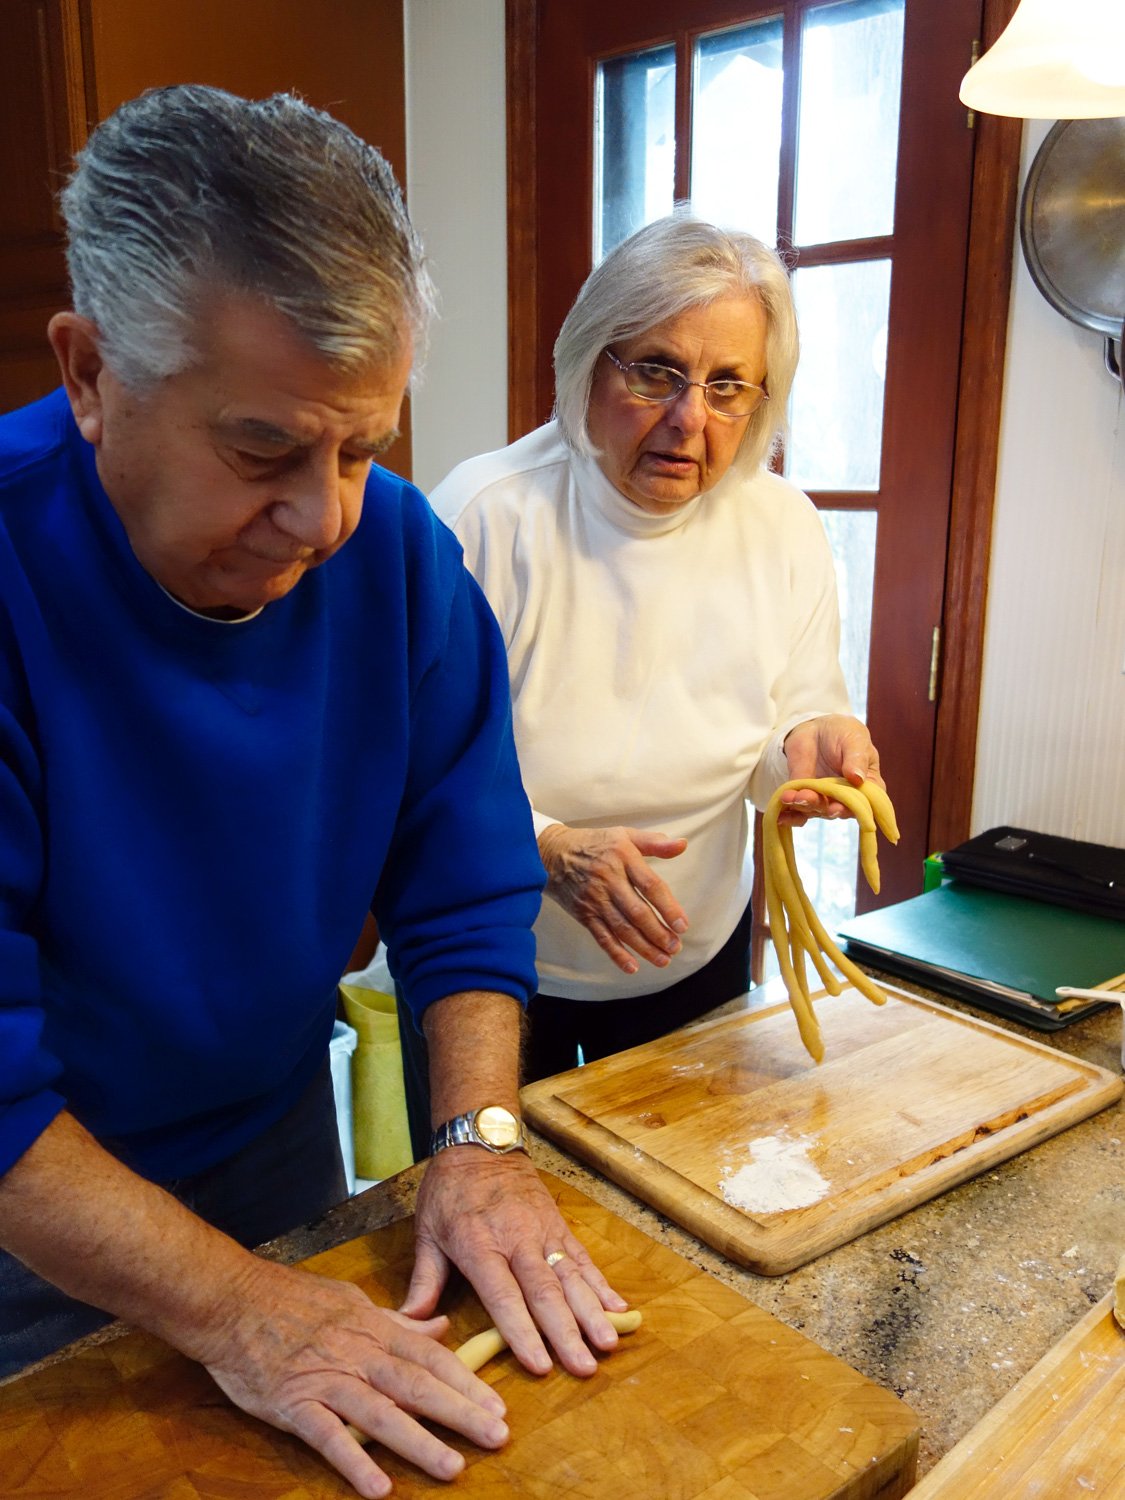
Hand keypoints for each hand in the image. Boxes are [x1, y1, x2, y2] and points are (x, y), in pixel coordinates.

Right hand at [200, 1255, 509, 1498]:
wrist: (232, 1300)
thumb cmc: (291, 1299)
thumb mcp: (352, 1300)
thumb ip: (397, 1321)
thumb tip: (440, 1326)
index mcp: (373, 1328)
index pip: (430, 1356)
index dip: (465, 1381)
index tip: (497, 1405)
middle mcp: (357, 1354)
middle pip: (416, 1385)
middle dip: (459, 1412)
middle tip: (496, 1435)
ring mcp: (326, 1380)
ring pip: (381, 1413)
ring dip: (419, 1442)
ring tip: (452, 1468)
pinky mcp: (293, 1404)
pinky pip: (328, 1436)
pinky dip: (354, 1461)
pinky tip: (379, 1488)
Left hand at [401, 1148, 629, 1381]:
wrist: (481, 1141)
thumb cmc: (448, 1190)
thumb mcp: (426, 1231)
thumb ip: (423, 1281)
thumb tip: (407, 1325)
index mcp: (479, 1245)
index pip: (504, 1296)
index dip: (522, 1332)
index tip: (540, 1365)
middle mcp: (516, 1239)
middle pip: (545, 1292)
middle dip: (567, 1332)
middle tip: (585, 1367)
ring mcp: (543, 1231)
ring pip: (571, 1276)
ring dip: (592, 1312)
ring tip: (609, 1343)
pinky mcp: (559, 1226)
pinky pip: (583, 1258)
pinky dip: (601, 1284)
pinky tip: (618, 1309)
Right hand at [538, 822, 687, 973]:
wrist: (551, 853)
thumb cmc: (595, 844)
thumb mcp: (624, 835)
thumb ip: (655, 842)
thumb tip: (682, 845)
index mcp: (623, 858)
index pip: (650, 886)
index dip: (668, 907)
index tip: (682, 925)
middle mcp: (609, 880)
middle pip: (637, 912)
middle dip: (658, 933)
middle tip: (675, 947)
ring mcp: (595, 899)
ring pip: (622, 928)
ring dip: (644, 947)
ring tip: (664, 959)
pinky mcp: (584, 914)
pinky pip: (602, 937)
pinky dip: (617, 954)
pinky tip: (632, 966)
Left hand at [779, 714, 884, 826]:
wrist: (816, 729)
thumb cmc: (843, 734)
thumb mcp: (854, 740)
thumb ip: (856, 759)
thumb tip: (857, 778)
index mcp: (867, 787)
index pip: (866, 804)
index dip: (855, 809)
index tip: (840, 806)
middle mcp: (847, 799)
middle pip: (839, 810)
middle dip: (825, 808)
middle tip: (812, 800)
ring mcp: (825, 800)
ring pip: (816, 810)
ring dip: (803, 806)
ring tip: (791, 797)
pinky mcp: (805, 799)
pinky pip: (798, 813)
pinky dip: (790, 816)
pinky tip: (781, 816)